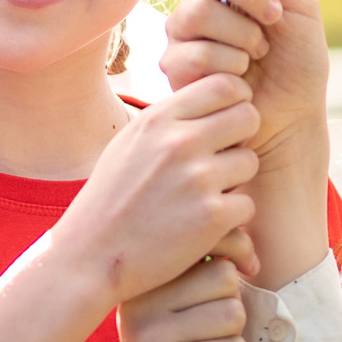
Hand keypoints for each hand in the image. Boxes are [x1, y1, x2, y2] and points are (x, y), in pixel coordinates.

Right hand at [46, 74, 260, 306]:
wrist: (91, 257)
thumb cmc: (111, 199)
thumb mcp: (129, 144)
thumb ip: (168, 120)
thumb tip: (209, 96)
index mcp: (159, 119)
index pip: (225, 85)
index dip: (236, 101)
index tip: (229, 122)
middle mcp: (180, 143)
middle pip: (248, 117)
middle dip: (242, 138)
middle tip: (224, 160)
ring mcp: (197, 179)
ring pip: (250, 162)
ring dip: (237, 180)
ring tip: (207, 195)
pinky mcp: (211, 217)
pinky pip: (246, 205)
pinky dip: (231, 218)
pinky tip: (205, 225)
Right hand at [112, 251, 250, 341]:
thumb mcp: (174, 318)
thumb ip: (196, 280)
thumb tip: (239, 243)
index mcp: (144, 284)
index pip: (209, 251)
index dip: (230, 272)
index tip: (221, 301)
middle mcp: (141, 302)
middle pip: (224, 278)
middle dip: (230, 314)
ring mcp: (152, 334)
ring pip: (233, 314)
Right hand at [161, 0, 329, 166]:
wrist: (292, 119)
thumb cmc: (299, 62)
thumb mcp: (297, 3)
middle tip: (272, 16)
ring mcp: (183, 32)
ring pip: (197, 11)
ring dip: (243, 36)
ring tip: (258, 56)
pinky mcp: (176, 67)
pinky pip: (193, 52)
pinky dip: (229, 67)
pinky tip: (240, 82)